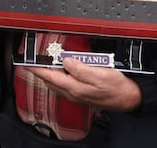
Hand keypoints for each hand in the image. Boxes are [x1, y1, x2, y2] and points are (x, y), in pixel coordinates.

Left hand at [25, 58, 142, 111]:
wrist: (129, 98)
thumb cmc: (117, 87)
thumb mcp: (99, 74)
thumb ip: (80, 68)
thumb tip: (66, 61)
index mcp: (74, 87)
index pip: (49, 76)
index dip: (37, 68)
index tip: (27, 62)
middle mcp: (73, 92)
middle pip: (51, 80)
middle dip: (41, 70)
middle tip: (36, 59)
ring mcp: (77, 94)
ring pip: (57, 83)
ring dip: (50, 73)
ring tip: (47, 62)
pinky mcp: (83, 93)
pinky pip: (65, 84)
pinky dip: (60, 76)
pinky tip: (63, 70)